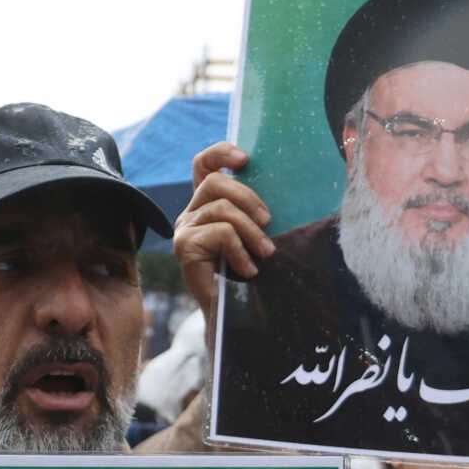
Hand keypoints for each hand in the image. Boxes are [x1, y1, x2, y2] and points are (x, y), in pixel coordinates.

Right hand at [172, 141, 273, 316]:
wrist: (235, 315)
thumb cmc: (250, 273)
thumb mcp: (255, 233)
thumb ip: (255, 210)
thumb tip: (284, 182)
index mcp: (207, 203)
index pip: (203, 164)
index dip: (220, 153)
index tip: (244, 159)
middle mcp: (191, 212)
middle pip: (215, 182)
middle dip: (248, 198)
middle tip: (268, 222)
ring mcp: (184, 229)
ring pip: (221, 208)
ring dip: (251, 231)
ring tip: (265, 253)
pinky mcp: (184, 246)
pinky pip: (220, 232)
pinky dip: (240, 251)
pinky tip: (248, 270)